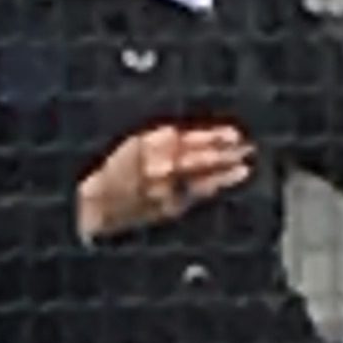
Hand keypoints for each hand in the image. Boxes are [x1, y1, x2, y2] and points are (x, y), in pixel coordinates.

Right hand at [76, 122, 253, 243]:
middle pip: (199, 156)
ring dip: (224, 170)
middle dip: (225, 153)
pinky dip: (210, 187)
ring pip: (200, 176)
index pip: (189, 138)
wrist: (96, 205)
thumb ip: (170, 142)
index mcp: (150, 143)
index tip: (234, 134)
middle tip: (247, 148)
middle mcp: (158, 164)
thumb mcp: (138, 146)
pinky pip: (193, 194)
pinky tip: (225, 181)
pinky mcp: (166, 207)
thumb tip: (206, 139)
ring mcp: (164, 187)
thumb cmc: (118, 173)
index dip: (214, 137)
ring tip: (243, 166)